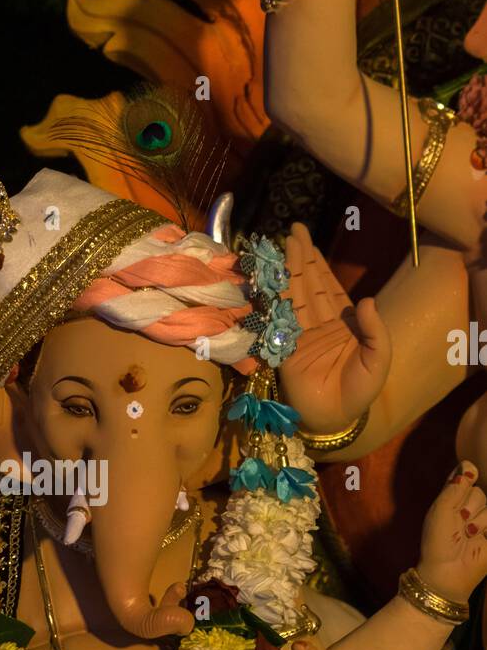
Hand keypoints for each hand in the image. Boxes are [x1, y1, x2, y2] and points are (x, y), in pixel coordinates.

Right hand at [278, 223, 390, 434]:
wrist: (336, 418)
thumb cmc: (360, 392)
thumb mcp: (378, 359)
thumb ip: (375, 330)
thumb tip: (366, 300)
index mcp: (343, 324)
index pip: (328, 287)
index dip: (318, 264)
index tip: (307, 241)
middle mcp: (319, 324)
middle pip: (308, 284)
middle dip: (300, 258)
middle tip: (292, 231)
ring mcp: (300, 334)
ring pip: (294, 296)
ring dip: (288, 270)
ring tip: (282, 244)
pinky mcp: (285, 348)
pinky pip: (280, 319)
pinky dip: (275, 298)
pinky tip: (271, 278)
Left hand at [415, 461, 486, 604]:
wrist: (448, 571)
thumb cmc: (437, 542)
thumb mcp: (441, 510)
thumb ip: (455, 487)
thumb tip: (469, 466)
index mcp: (452, 499)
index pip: (463, 476)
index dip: (466, 475)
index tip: (467, 477)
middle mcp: (469, 508)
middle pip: (478, 491)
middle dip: (468, 506)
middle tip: (458, 523)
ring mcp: (484, 521)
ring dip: (478, 520)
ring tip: (468, 534)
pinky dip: (486, 526)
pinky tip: (479, 536)